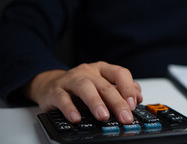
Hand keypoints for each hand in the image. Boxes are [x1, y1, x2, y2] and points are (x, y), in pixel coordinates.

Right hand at [24, 61, 142, 123]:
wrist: (49, 85)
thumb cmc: (80, 87)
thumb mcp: (102, 85)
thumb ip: (121, 90)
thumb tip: (138, 97)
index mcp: (102, 69)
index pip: (120, 73)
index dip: (128, 88)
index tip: (133, 104)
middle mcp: (88, 72)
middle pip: (105, 85)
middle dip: (117, 102)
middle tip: (125, 117)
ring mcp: (71, 79)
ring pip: (85, 87)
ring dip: (96, 102)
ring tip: (103, 116)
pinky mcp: (55, 91)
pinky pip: (62, 98)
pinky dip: (70, 108)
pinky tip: (76, 118)